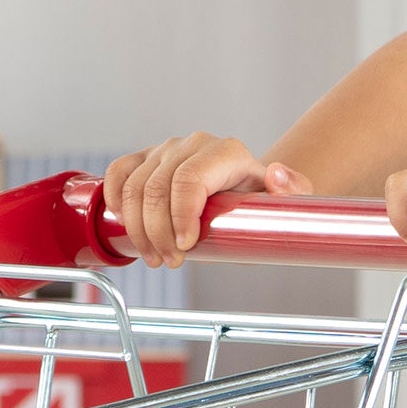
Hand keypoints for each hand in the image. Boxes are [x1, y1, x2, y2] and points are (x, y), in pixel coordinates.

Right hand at [103, 133, 314, 266]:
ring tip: (155, 255)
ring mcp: (166, 151)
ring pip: (133, 189)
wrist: (243, 194)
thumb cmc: (257, 206)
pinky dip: (115, 202)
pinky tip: (126, 226)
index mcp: (226, 153)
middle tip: (171, 262)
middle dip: (158, 234)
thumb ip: (291, 191)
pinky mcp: (145, 159)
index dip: (179, 218)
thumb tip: (275, 175)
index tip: (183, 248)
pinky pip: (118, 174)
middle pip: (156, 190)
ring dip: (138, 231)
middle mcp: (193, 145)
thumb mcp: (284, 205)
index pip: (189, 180)